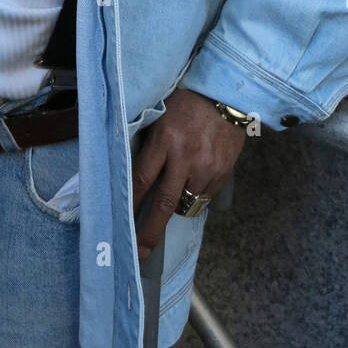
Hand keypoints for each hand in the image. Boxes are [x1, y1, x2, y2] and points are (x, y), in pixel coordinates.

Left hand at [131, 86, 245, 259]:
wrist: (227, 93)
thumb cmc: (187, 101)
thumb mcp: (161, 114)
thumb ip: (150, 143)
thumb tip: (133, 173)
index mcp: (165, 139)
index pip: (141, 180)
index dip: (129, 205)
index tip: (121, 226)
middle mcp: (185, 156)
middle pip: (164, 203)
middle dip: (150, 231)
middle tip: (140, 254)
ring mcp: (207, 167)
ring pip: (187, 203)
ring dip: (177, 205)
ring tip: (173, 196)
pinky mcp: (223, 172)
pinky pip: (205, 195)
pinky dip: (196, 195)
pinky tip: (193, 181)